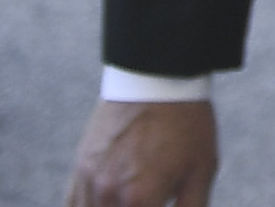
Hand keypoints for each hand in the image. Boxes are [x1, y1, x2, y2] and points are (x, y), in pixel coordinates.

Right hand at [68, 99, 216, 206]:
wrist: (157, 80)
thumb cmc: (186, 126)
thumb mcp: (202, 170)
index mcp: (140, 199)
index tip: (159, 204)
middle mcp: (108, 195)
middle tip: (148, 200)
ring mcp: (89, 183)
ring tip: (133, 198)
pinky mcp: (79, 170)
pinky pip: (72, 206)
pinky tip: (107, 203)